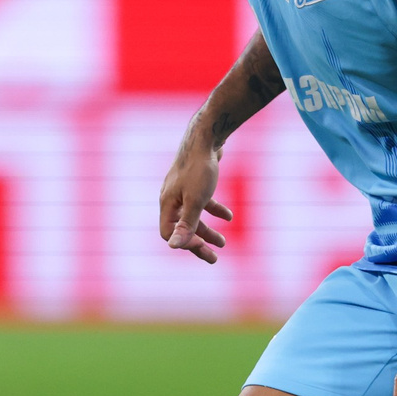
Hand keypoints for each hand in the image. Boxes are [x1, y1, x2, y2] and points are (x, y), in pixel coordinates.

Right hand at [159, 138, 232, 264]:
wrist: (206, 137)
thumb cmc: (199, 169)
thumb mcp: (196, 200)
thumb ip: (186, 224)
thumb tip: (173, 247)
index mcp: (167, 204)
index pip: (169, 233)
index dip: (185, 242)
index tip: (203, 246)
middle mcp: (172, 199)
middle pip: (182, 228)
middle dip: (198, 244)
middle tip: (214, 258)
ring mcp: (183, 191)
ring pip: (193, 217)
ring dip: (208, 231)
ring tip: (224, 243)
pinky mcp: (194, 183)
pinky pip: (202, 203)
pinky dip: (214, 211)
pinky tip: (229, 217)